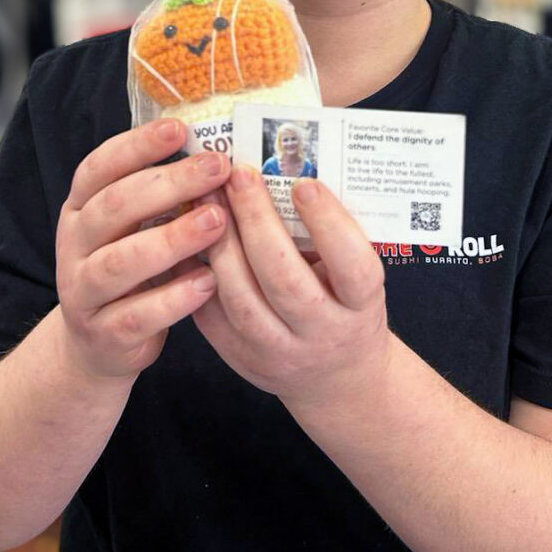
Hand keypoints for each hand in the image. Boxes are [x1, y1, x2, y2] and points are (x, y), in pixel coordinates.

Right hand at [55, 119, 230, 380]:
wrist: (98, 344)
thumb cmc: (132, 268)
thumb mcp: (136, 226)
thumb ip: (163, 194)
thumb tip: (218, 152)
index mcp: (81, 207)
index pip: (100, 167)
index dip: (138, 146)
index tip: (181, 128)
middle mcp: (75, 245)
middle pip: (115, 206)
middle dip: (170, 183)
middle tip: (219, 168)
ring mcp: (83, 292)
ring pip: (120, 262)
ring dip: (172, 238)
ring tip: (217, 220)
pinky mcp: (103, 335)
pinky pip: (136, 315)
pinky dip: (173, 298)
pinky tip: (209, 281)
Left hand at [187, 166, 390, 410]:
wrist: (337, 376)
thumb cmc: (348, 306)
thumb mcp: (357, 276)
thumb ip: (331, 237)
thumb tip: (285, 174)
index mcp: (361, 307)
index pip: (351, 265)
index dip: (328, 223)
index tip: (304, 182)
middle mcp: (321, 334)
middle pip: (284, 278)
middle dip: (257, 220)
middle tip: (240, 175)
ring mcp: (277, 352)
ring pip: (240, 297)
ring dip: (220, 241)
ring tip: (208, 197)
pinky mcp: (240, 358)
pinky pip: (210, 312)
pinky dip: (197, 269)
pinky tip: (190, 233)